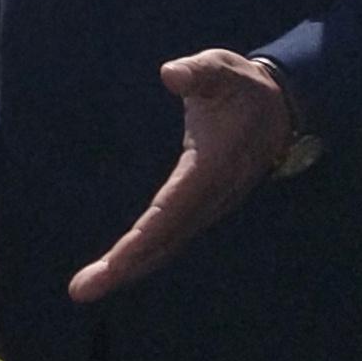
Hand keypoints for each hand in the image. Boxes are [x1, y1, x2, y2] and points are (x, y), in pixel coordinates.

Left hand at [65, 51, 299, 305]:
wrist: (280, 111)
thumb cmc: (242, 88)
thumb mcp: (222, 70)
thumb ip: (198, 73)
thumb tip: (171, 75)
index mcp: (209, 169)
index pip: (169, 211)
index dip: (140, 239)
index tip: (112, 263)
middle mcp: (209, 197)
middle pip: (163, 241)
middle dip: (124, 267)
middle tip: (81, 290)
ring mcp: (207, 206)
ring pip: (166, 245)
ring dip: (129, 268)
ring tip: (87, 287)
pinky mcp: (201, 206)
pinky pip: (170, 237)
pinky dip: (143, 256)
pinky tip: (117, 268)